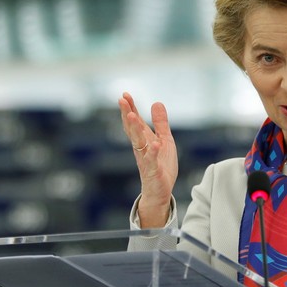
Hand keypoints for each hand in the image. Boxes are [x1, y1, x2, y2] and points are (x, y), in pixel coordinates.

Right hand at [118, 92, 177, 227]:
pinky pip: (151, 161)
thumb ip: (160, 123)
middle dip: (127, 114)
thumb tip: (156, 102)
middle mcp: (141, 148)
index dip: (130, 108)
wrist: (160, 191)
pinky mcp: (153, 172)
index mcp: (144, 140)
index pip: (135, 122)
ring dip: (134, 129)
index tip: (124, 94)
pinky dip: (152, 153)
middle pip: (132, 129)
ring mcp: (145, 160)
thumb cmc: (161, 166)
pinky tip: (154, 144)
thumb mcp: (164, 140)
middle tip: (121, 100)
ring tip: (131, 115)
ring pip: (138, 143)